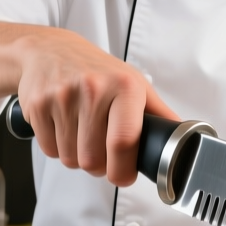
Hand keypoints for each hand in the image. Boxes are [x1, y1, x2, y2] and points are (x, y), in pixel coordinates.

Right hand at [12, 29, 178, 186]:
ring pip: (70, 159)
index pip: (123, 143)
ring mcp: (62, 97)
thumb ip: (159, 115)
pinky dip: (56, 147)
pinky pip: (49, 150)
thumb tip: (187, 141)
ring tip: (82, 134)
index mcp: (124, 87)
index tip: (124, 176)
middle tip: (101, 151)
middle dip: (99, 166)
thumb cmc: (96, 71)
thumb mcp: (133, 84)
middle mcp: (93, 89)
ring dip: (77, 157)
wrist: (49, 50)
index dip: (123, 171)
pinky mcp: (38, 105)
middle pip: (93, 160)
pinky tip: (64, 127)